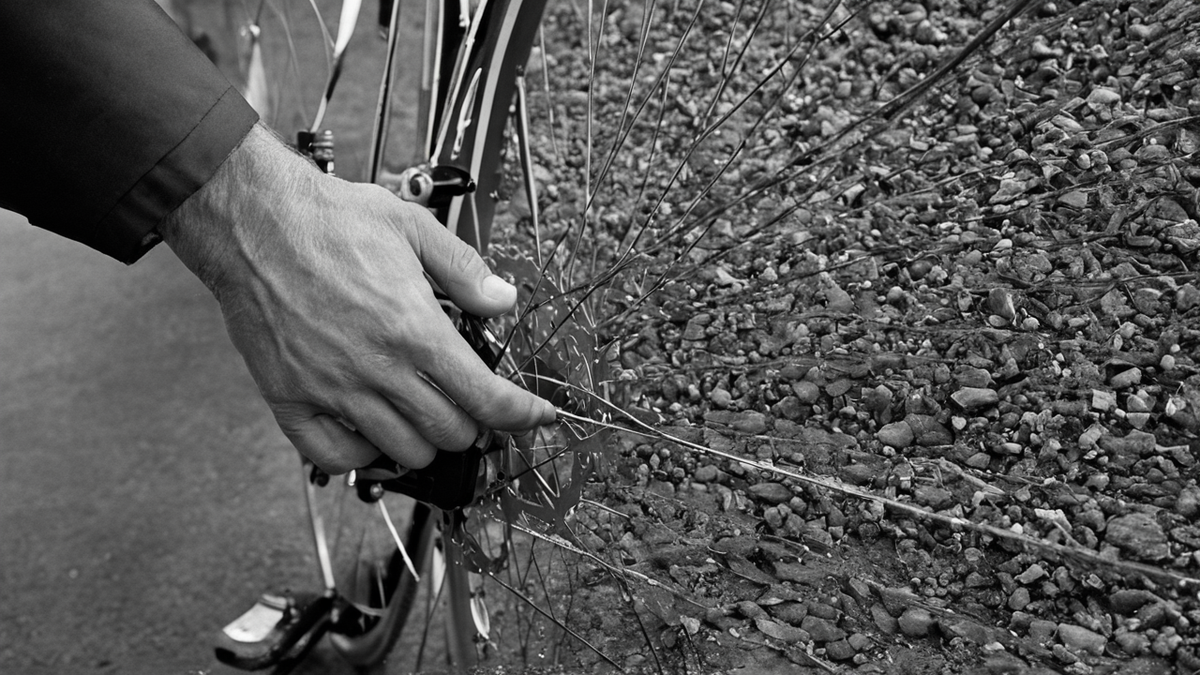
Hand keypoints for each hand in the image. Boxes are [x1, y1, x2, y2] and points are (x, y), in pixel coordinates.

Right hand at [160, 122, 554, 472]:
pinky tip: (372, 428)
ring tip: (424, 412)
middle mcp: (377, 367)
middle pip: (451, 433)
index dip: (523, 415)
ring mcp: (332, 389)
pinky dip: (365, 454)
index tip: (537, 416)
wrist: (252, 221)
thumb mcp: (412, 226)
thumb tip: (503, 301)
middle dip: (474, 423)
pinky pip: (337, 458)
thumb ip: (464, 270)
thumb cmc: (328, 218)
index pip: (487, 398)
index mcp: (414, 328)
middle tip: (470, 403)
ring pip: (404, 452)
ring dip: (426, 440)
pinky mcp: (291, 399)